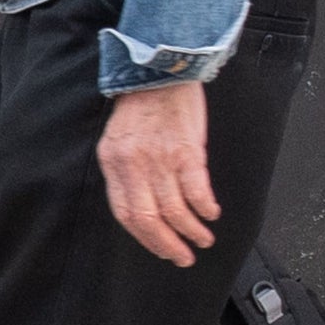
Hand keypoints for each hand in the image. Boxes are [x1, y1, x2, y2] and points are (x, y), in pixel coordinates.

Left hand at [95, 81, 218, 266]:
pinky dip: (205, 209)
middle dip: (168, 246)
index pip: (125, 213)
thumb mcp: (120, 137)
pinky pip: (197, 192)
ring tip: (203, 238)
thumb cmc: (142, 102)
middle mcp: (133, 164)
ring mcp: (159, 158)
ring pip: (175, 211)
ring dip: (192, 232)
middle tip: (183, 257)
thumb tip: (143, 205)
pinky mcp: (186, 150)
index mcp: (113, 161)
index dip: (145, 238)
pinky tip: (211, 213)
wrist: (160, 68)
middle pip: (148, 219)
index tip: (160, 249)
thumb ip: (126, 170)